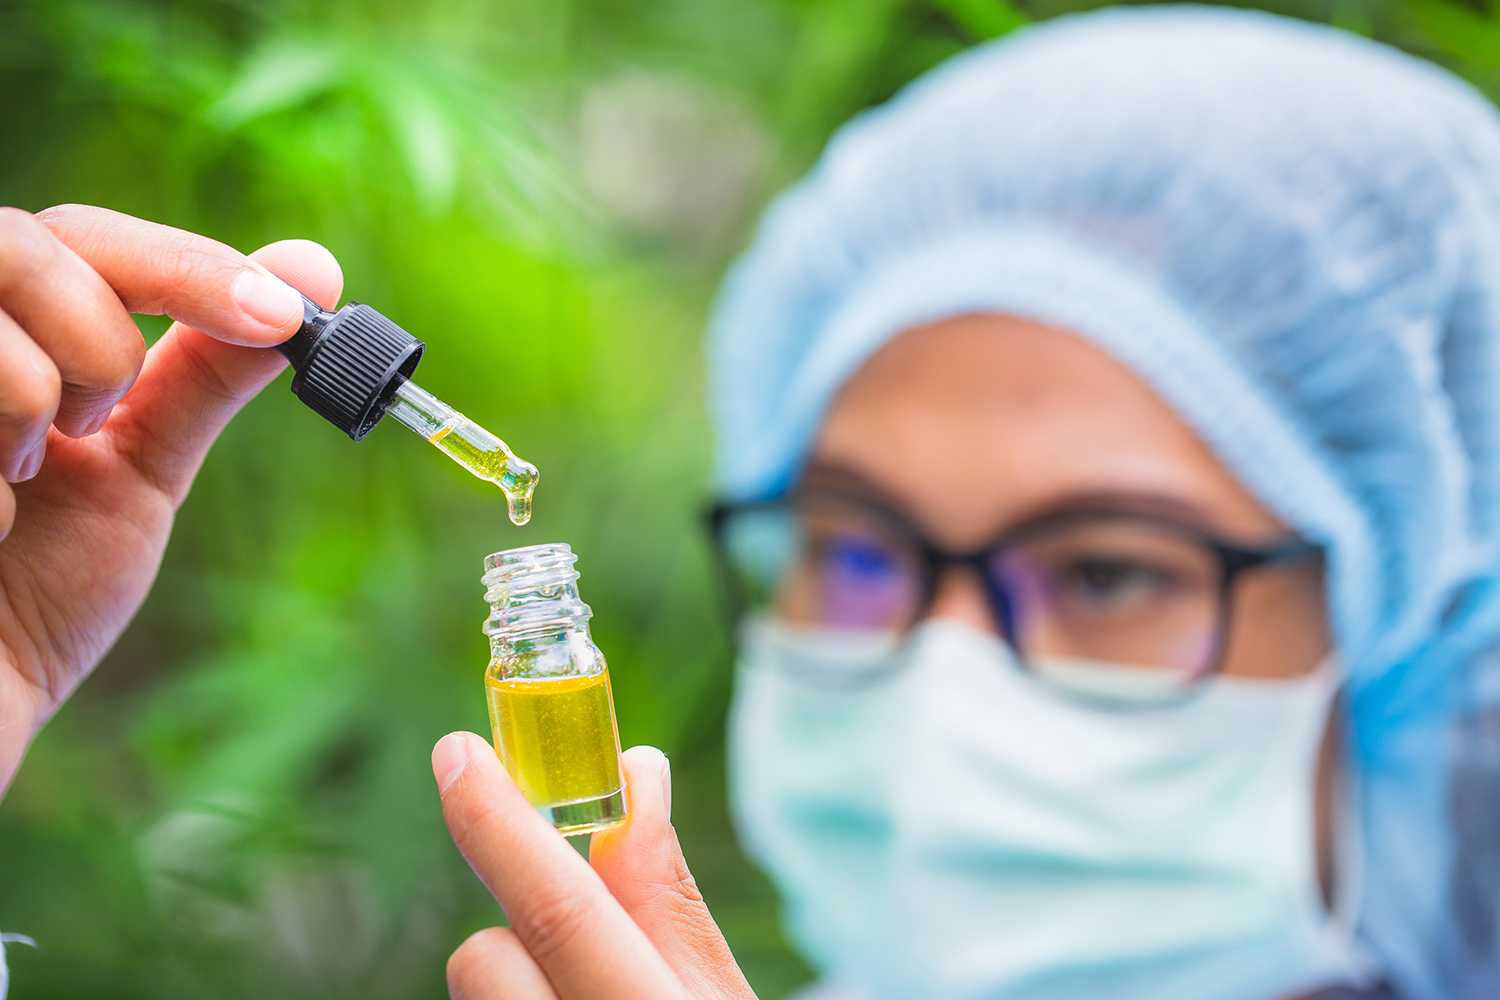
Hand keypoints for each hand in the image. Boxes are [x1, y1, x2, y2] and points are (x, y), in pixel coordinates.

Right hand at [0, 204, 341, 793]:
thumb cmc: (32, 593)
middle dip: (99, 337)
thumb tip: (314, 270)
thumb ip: (205, 372)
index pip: (79, 236)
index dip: (187, 266)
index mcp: (2, 331)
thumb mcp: (137, 470)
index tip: (284, 319)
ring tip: (15, 479)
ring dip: (33, 394)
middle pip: (21, 238)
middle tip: (97, 427)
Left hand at [433, 735, 758, 998]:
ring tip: (584, 994)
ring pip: (477, 987)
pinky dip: (521, 999)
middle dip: (516, 919)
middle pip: (484, 956)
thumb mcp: (717, 995)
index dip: (499, 824)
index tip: (459, 752)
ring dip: (520, 975)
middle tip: (572, 925)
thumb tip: (637, 771)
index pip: (558, 912)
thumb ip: (668, 897)